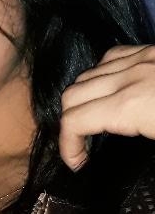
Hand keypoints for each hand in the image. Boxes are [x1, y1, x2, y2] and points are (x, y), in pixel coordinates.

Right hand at [59, 44, 154, 170]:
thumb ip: (134, 147)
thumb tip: (113, 152)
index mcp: (133, 106)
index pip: (74, 121)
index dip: (67, 147)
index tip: (78, 164)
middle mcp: (130, 77)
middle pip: (72, 96)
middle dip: (70, 124)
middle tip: (84, 146)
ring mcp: (141, 58)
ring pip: (87, 74)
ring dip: (83, 100)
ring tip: (97, 120)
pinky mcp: (151, 48)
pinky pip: (111, 57)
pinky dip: (102, 75)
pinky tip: (112, 90)